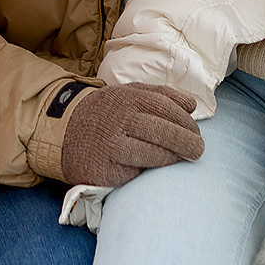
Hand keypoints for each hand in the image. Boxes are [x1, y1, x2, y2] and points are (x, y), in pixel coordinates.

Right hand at [59, 83, 204, 187]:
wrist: (65, 132)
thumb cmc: (106, 114)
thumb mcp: (127, 94)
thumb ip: (160, 95)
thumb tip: (192, 105)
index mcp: (127, 98)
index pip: (164, 106)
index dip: (184, 119)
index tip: (196, 130)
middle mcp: (119, 119)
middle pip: (161, 129)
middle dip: (186, 140)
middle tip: (199, 149)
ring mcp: (111, 145)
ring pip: (151, 151)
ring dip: (173, 156)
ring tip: (187, 158)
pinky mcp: (105, 169)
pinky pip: (135, 170)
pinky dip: (151, 168)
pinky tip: (160, 167)